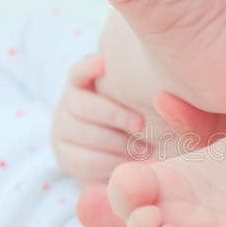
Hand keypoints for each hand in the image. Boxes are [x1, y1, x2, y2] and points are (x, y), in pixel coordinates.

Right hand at [51, 55, 143, 184]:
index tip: (104, 63)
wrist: (122, 157)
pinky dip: (111, 163)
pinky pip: (86, 161)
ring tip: (145, 150)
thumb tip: (163, 95)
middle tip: (141, 125)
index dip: (88, 68)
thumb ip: (147, 94)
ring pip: (86, 136)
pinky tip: (129, 162)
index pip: (78, 72)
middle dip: (116, 115)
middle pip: (82, 106)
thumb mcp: (141, 105)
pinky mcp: (64, 157)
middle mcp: (67, 105)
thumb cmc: (139, 123)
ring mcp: (61, 131)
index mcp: (83, 85)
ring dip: (118, 144)